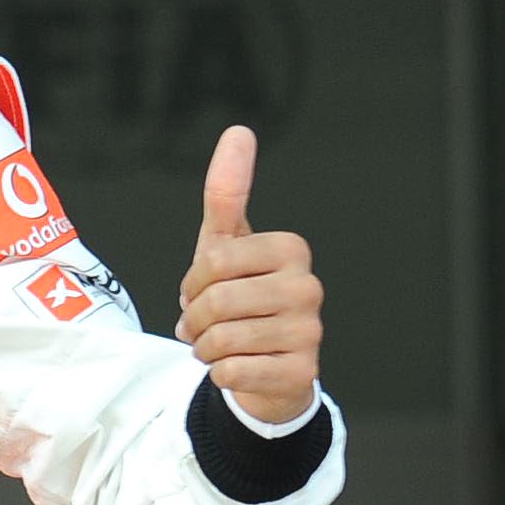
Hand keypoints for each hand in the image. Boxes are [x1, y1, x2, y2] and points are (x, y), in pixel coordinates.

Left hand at [174, 125, 321, 425]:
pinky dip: (220, 373)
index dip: (193, 282)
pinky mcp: (303, 373)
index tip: (204, 288)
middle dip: (196, 318)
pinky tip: (239, 367)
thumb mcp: (227, 243)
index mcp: (291, 249)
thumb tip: (239, 131)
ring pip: (222, 339)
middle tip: (207, 323)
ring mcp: (311, 332)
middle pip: (215, 301)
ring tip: (220, 344)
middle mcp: (309, 288)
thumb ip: (228, 191)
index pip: (213, 262)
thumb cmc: (242, 297)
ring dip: (205, 347)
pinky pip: (233, 372)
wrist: (267, 365)